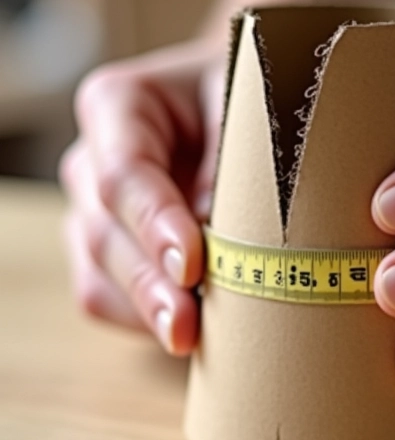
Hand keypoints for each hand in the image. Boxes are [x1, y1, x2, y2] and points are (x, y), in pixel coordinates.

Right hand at [59, 40, 224, 353]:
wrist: (245, 105)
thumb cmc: (254, 98)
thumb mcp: (254, 105)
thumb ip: (237, 159)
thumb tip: (223, 239)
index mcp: (121, 105)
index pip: (124, 172)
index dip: (154, 223)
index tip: (192, 264)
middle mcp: (94, 158)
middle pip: (105, 231)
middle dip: (149, 284)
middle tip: (187, 326)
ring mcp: (96, 208)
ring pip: (99, 272)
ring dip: (144, 311)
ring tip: (188, 340)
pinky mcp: (110, 249)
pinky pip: (106, 297)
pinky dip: (143, 319)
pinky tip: (187, 333)